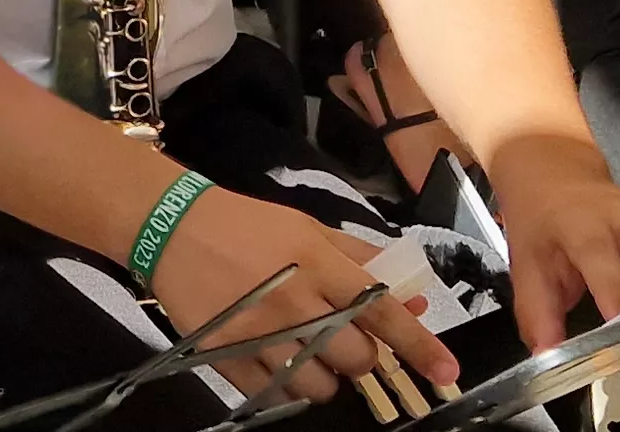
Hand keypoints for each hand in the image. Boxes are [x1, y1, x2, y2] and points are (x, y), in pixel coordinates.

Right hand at [144, 186, 450, 405]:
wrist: (172, 226)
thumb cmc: (248, 224)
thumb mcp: (309, 228)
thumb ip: (363, 262)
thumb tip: (414, 296)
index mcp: (318, 264)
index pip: (382, 312)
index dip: (419, 345)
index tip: (447, 370)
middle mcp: (293, 302)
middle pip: (354, 359)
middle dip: (362, 360)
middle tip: (344, 344)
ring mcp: (258, 334)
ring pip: (319, 386)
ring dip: (325, 379)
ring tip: (308, 355)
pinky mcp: (226, 356)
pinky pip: (275, 394)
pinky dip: (286, 387)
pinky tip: (278, 363)